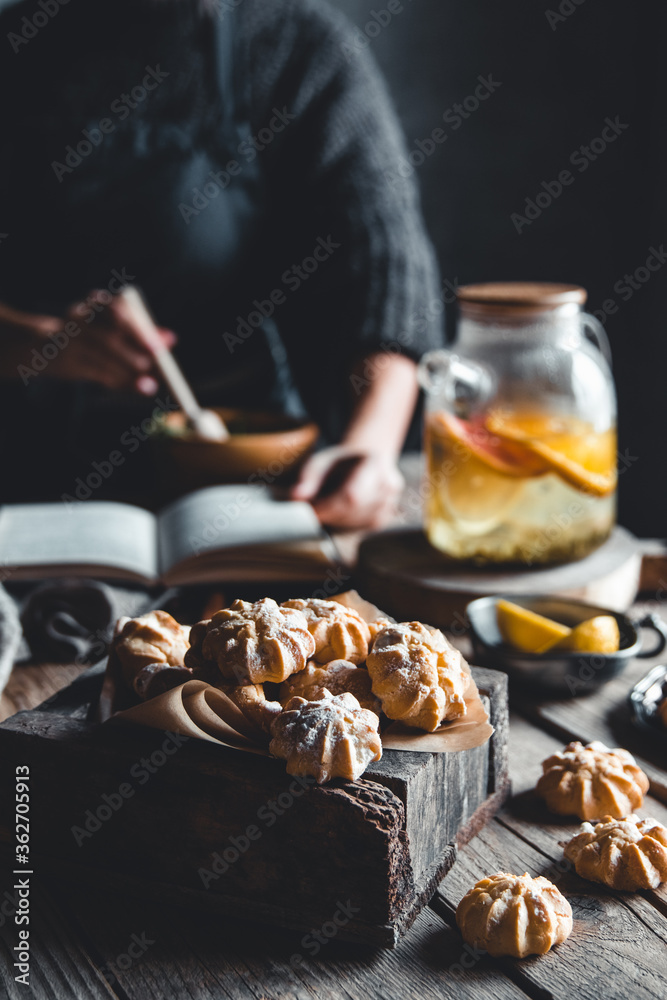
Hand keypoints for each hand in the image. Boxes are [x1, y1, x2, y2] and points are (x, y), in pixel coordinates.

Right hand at [0, 293, 175, 394]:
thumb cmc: (91, 338)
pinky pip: (92, 371)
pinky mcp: (64, 360)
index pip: (118, 310)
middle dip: (134, 354)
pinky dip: (113, 379)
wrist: (46, 348)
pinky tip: (127, 385)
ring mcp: (69, 339)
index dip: (140, 329)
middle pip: (109, 335)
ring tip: (148, 385)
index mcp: (95, 304)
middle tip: (154, 366)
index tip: (160, 347)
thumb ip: (142, 333)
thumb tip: (171, 338)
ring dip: (127, 371)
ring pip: (101, 356)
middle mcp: (79, 317)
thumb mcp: (115, 330)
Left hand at [290, 445, 404, 529]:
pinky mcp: (386, 518)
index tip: (311, 510)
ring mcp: (391, 502)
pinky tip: (342, 512)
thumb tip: (297, 497)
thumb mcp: (321, 462)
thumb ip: (308, 478)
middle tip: (317, 508)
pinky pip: (362, 530)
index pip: (351, 495)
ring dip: (337, 520)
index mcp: (374, 462)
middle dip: (330, 514)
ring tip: (330, 505)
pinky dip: (346, 524)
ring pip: (357, 523)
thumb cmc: (340, 464)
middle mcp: (388, 483)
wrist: (365, 464)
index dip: (328, 507)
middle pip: (354, 511)